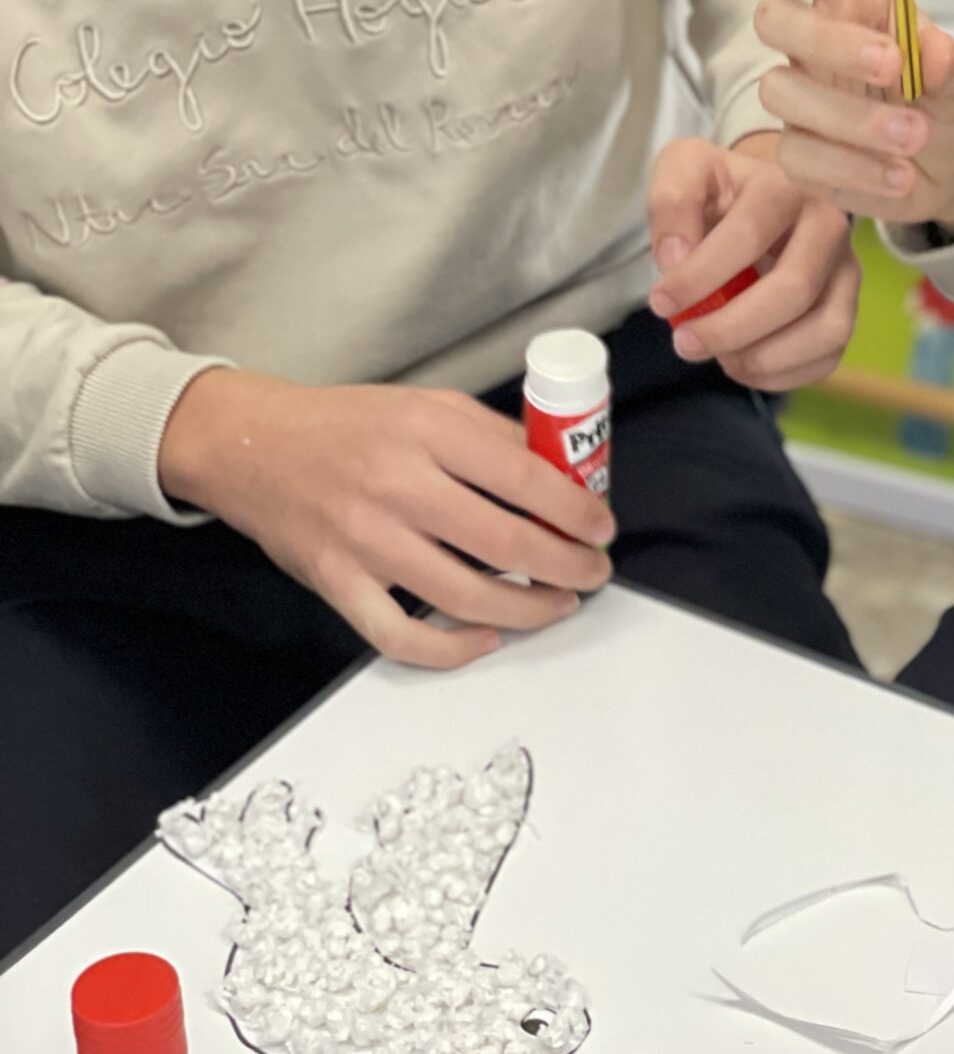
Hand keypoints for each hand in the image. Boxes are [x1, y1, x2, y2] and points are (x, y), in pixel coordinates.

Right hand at [158, 369, 615, 669]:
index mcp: (428, 431)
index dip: (576, 511)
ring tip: (557, 604)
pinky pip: (401, 636)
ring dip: (526, 610)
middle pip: (505, 543)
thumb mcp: (426, 405)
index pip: (525, 478)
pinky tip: (484, 638)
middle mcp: (399, 486)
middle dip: (566, 566)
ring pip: (464, 596)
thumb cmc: (346, 424)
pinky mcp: (337, 582)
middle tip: (594, 572)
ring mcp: (365, 540)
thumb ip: (490, 436)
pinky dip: (450, 649)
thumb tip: (560, 473)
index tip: (602, 527)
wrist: (251, 445)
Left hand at [646, 133, 858, 388]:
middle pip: (795, 289)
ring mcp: (846, 270)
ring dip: (763, 357)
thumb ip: (672, 202)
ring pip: (826, 330)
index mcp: (787, 184)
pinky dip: (779, 374)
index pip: (751, 233)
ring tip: (719, 355)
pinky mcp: (847, 308)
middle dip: (732, 327)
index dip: (702, 275)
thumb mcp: (686, 170)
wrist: (762, 199)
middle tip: (685, 342)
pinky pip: (827, 357)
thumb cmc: (722, 190)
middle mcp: (830, 225)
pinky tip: (741, 362)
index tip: (661, 302)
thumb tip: (677, 258)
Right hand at [754, 0, 953, 239]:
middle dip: (828, 40)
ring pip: (781, 91)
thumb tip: (934, 48)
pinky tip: (899, 175)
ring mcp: (800, 97)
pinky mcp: (800, 152)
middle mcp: (814, 42)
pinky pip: (799, 156)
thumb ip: (950, 67)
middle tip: (893, 63)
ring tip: (916, 136)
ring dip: (852, 116)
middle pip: (775, 18)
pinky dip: (853, 168)